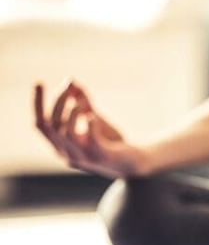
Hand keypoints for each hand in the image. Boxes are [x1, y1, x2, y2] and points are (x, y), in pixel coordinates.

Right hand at [34, 81, 149, 177]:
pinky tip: (94, 117)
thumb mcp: (95, 119)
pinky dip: (90, 124)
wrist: (134, 163)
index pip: (41, 125)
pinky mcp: (100, 157)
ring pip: (66, 133)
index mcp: (61, 146)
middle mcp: (67, 154)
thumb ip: (82, 102)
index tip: (39, 82)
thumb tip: (71, 81)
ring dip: (72, 113)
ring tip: (82, 102)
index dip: (37, 104)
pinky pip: (90, 140)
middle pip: (52, 126)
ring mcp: (83, 158)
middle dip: (58, 102)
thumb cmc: (111, 142)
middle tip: (69, 87)